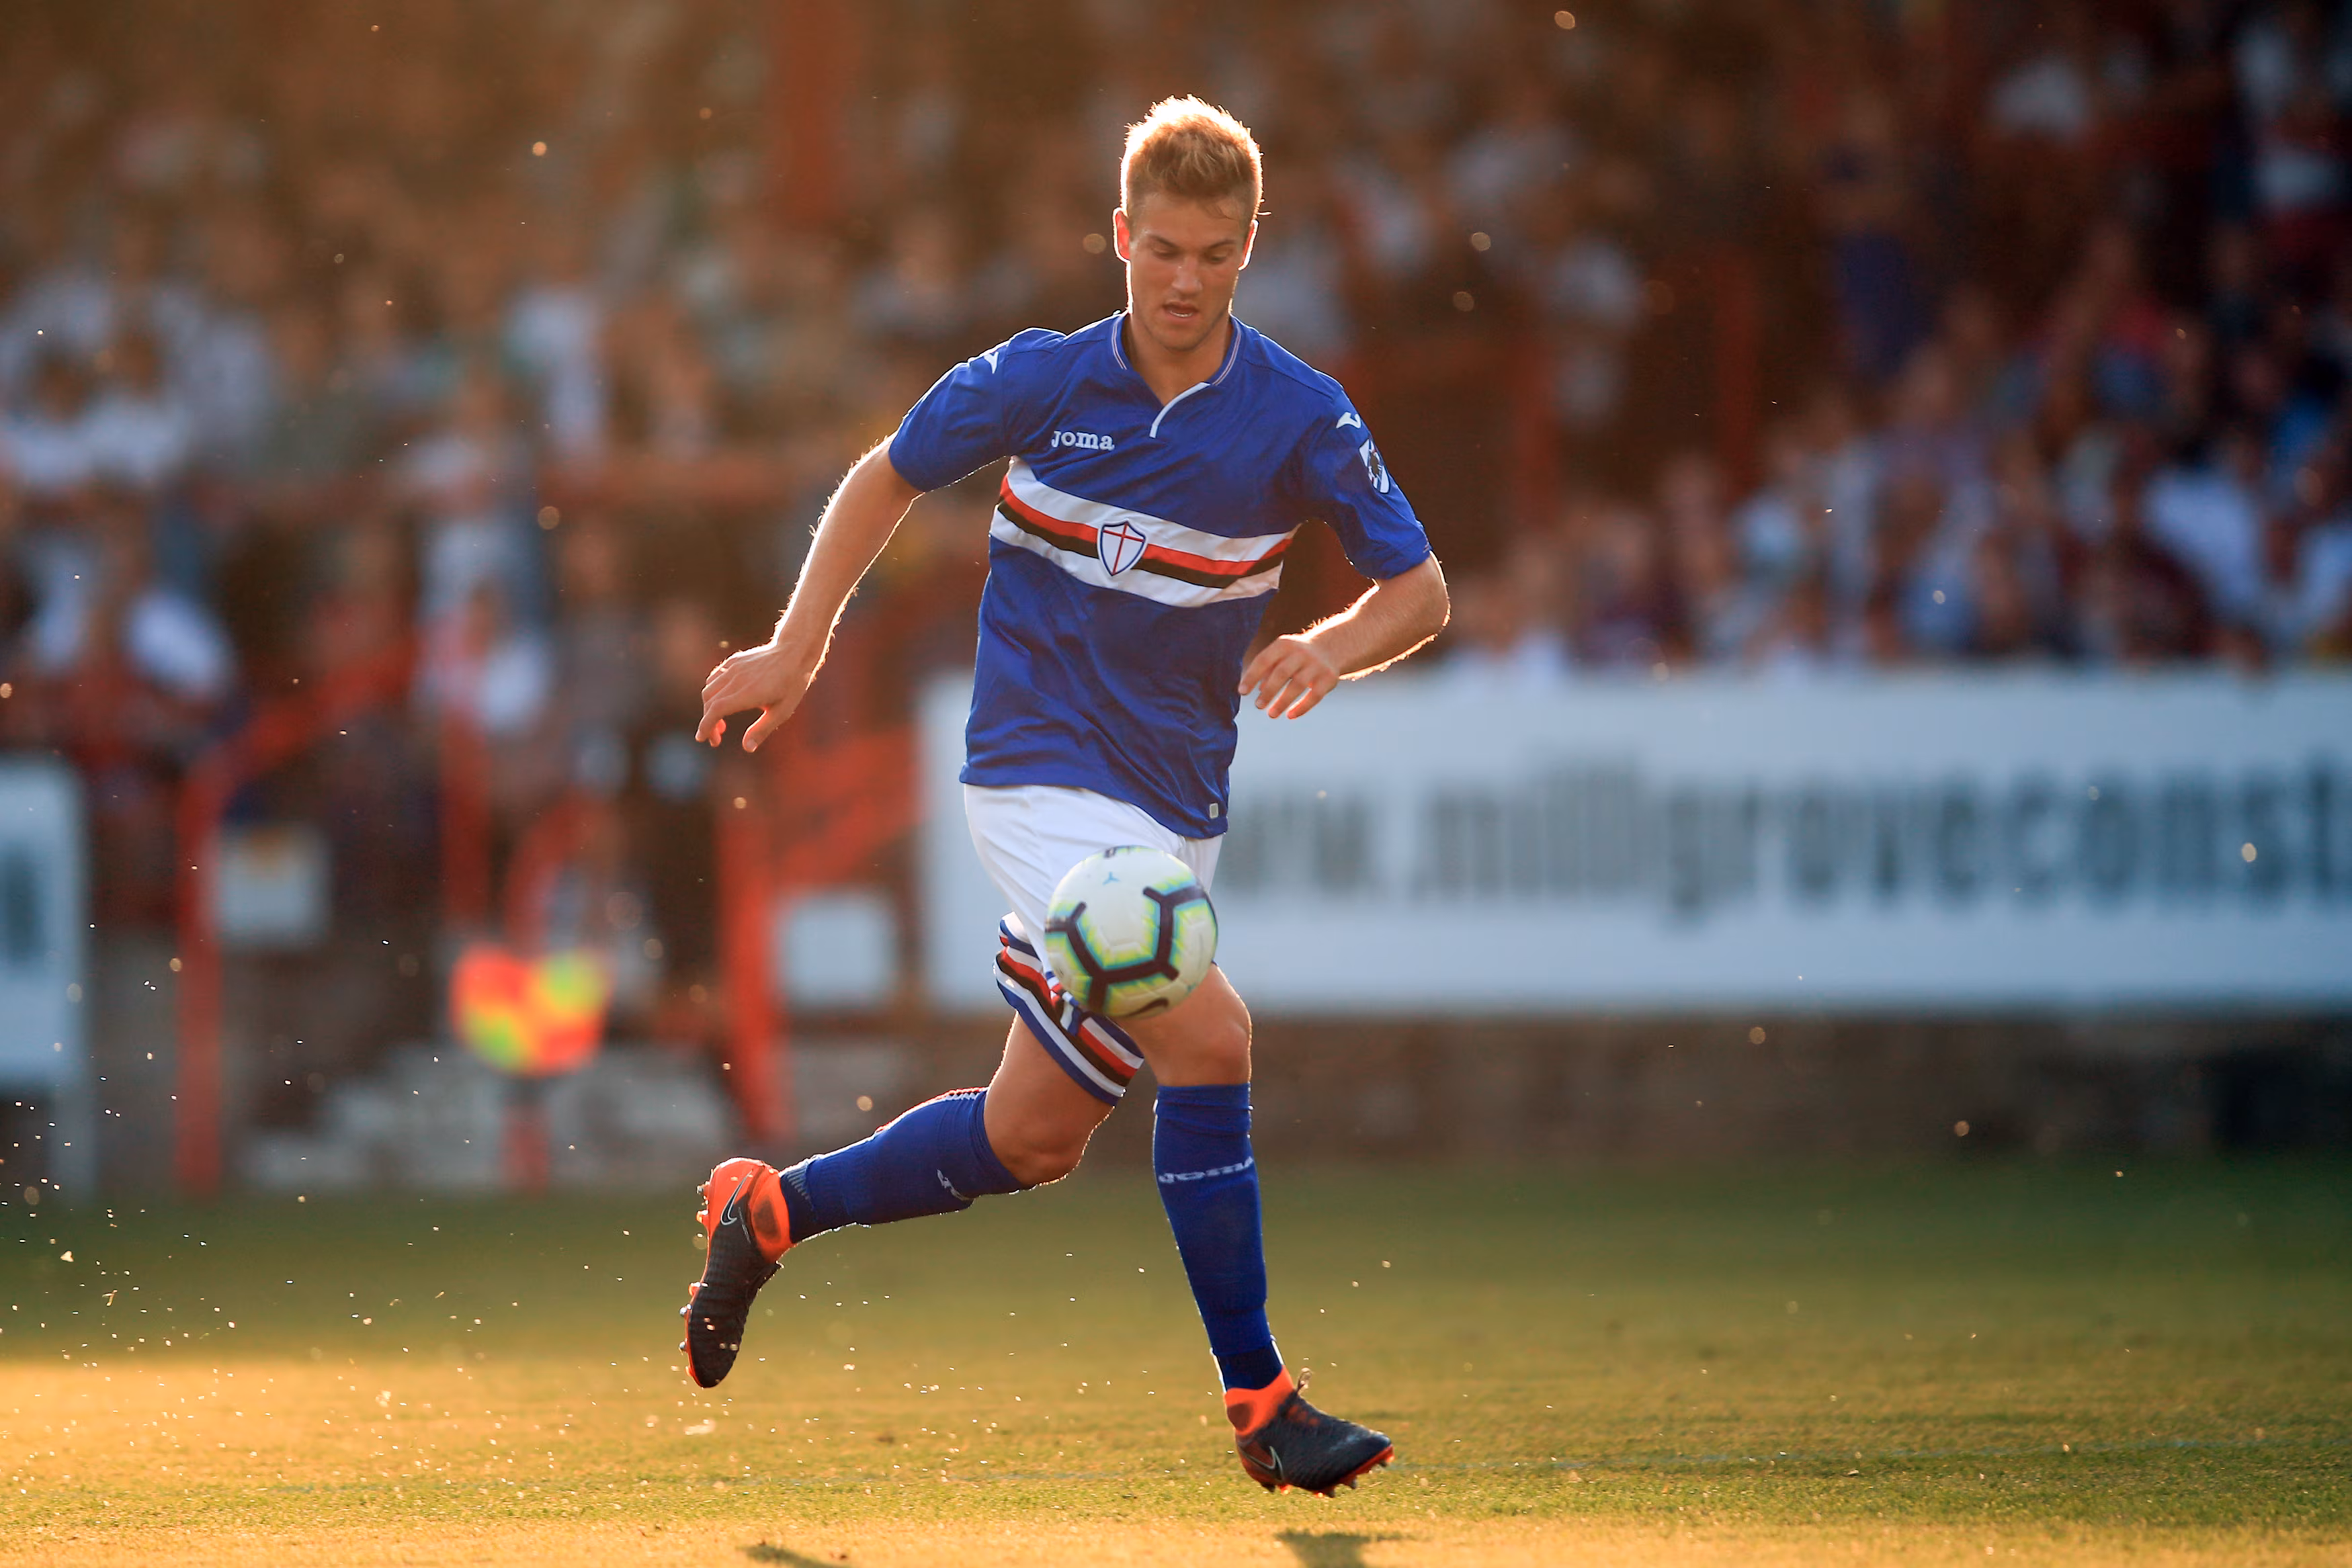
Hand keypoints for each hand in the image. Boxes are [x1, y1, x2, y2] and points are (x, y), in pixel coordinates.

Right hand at [696, 639, 816, 751]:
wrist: (793, 652)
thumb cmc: (791, 684)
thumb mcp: (782, 711)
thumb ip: (762, 729)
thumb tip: (747, 748)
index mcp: (748, 693)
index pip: (717, 710)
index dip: (706, 725)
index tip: (702, 738)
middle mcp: (736, 679)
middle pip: (709, 702)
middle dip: (708, 723)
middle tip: (716, 739)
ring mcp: (733, 668)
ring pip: (709, 690)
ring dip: (709, 709)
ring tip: (720, 724)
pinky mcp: (733, 661)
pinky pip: (714, 678)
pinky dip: (712, 693)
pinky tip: (722, 703)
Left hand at [1237, 634, 1339, 719]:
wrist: (1330, 648)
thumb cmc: (1296, 655)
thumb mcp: (1281, 655)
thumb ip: (1267, 670)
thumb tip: (1257, 690)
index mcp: (1284, 645)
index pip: (1264, 660)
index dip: (1252, 676)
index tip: (1242, 692)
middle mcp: (1300, 653)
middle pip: (1282, 673)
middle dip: (1268, 691)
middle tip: (1258, 706)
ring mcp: (1316, 665)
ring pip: (1298, 685)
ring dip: (1282, 702)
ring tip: (1271, 714)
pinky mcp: (1329, 678)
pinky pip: (1315, 696)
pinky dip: (1302, 707)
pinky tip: (1290, 715)